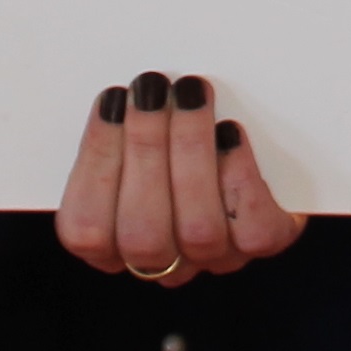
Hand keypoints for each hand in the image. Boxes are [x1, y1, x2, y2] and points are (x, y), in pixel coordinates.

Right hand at [55, 72, 304, 285]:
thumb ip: (119, 127)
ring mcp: (214, 257)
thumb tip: (116, 93)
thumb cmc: (180, 138)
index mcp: (114, 242)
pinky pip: (251, 226)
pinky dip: (238, 175)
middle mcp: (162, 261)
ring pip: (197, 229)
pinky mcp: (264, 240)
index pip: (86, 228)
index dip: (97, 162)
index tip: (112, 100)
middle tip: (153, 89)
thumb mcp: (139, 134)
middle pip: (142, 233)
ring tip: (191, 93)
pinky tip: (231, 132)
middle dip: (146, 149)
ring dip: (190, 150)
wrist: (264, 158)